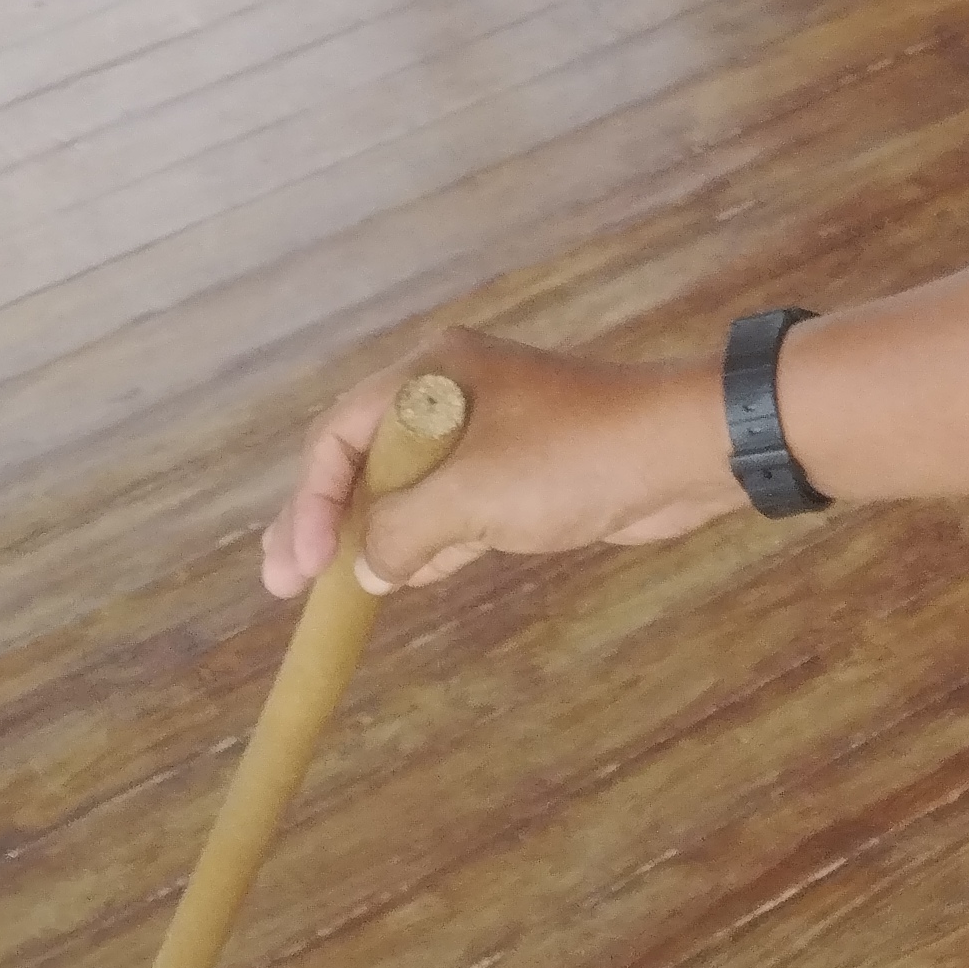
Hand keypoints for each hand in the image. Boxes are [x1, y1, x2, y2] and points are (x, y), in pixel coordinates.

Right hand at [257, 326, 743, 598]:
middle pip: (364, 462)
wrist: (682, 455)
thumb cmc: (575, 460)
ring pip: (407, 492)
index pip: (340, 435)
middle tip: (286, 583)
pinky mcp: (519, 472)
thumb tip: (366, 569)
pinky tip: (404, 581)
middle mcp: (451, 394)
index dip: (310, 500)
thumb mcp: (469, 499)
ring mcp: (487, 433)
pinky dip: (426, 544)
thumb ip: (401, 533)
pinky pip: (451, 510)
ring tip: (333, 592)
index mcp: (431, 374)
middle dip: (326, 522)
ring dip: (375, 539)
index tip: (302, 563)